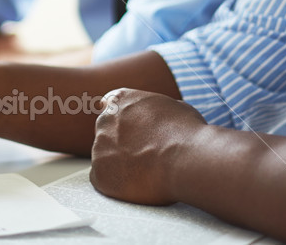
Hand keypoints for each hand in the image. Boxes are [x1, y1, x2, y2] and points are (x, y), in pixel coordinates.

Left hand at [90, 88, 207, 205]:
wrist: (186, 160)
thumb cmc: (186, 133)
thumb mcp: (175, 108)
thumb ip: (157, 111)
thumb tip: (161, 118)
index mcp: (121, 100)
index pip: (110, 105)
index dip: (120, 119)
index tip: (129, 129)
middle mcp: (104, 121)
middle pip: (107, 133)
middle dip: (120, 144)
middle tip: (142, 156)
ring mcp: (99, 148)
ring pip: (105, 158)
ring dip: (119, 165)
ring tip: (146, 172)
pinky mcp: (99, 174)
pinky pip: (103, 179)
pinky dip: (116, 184)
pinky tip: (137, 184)